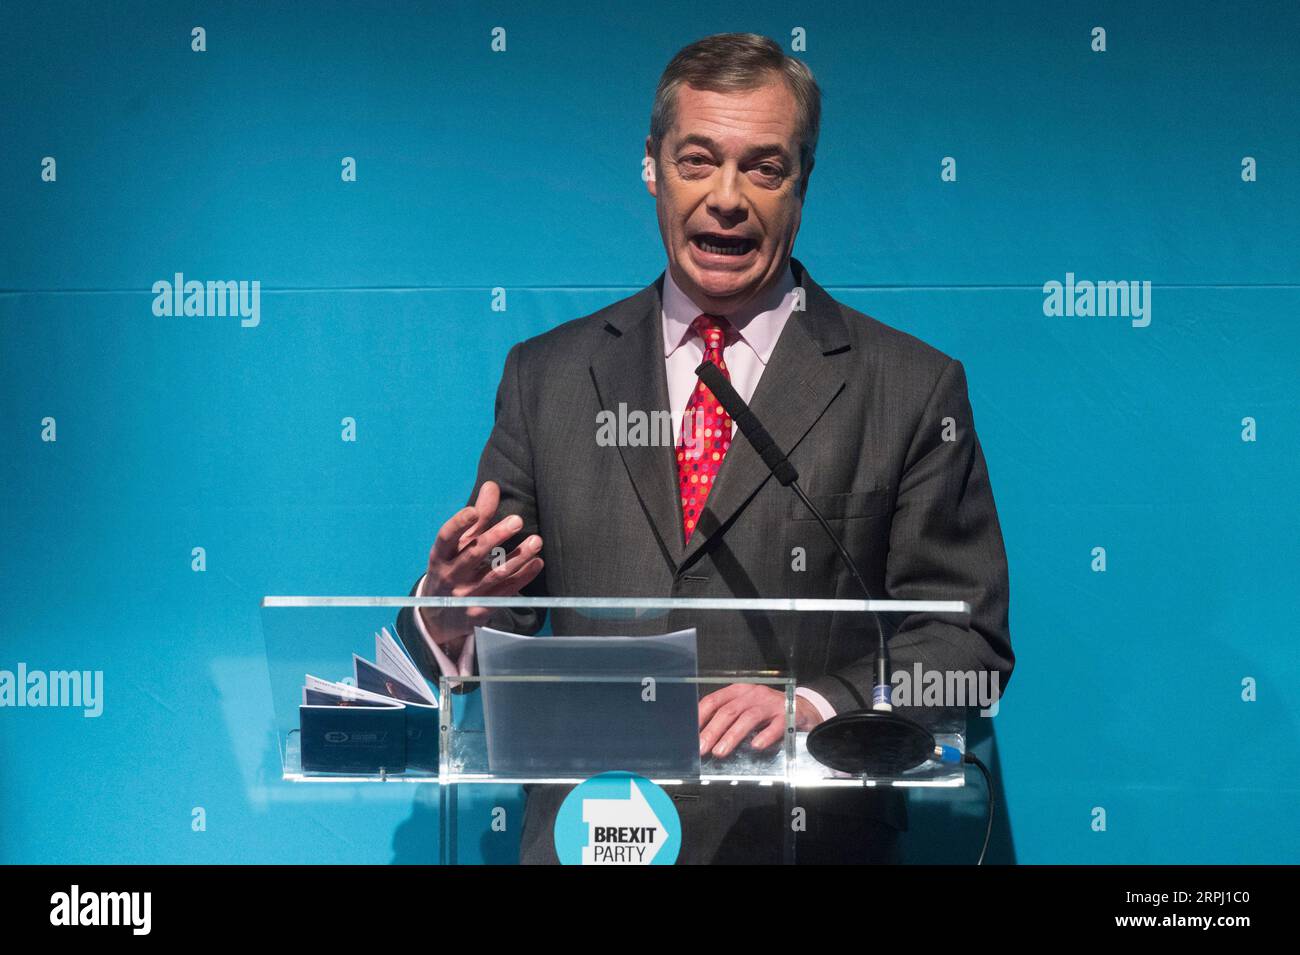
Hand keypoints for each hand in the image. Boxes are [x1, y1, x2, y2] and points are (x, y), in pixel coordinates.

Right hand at [417, 480, 543, 656]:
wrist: (439, 615)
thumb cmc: (452, 567)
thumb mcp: (458, 545)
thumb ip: (477, 517)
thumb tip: (492, 485)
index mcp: (440, 555)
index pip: (446, 537)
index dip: (458, 524)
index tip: (474, 511)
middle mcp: (450, 575)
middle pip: (474, 554)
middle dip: (496, 537)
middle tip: (517, 520)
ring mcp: (465, 595)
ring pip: (494, 574)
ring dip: (518, 558)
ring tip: (537, 541)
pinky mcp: (480, 611)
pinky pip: (505, 592)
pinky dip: (523, 577)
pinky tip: (537, 562)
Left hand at [696, 684, 825, 758]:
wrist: (803, 708)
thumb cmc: (769, 711)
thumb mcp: (746, 708)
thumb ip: (728, 718)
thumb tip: (703, 737)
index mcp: (739, 692)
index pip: (714, 700)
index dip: (701, 716)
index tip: (691, 733)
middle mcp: (753, 695)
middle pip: (728, 711)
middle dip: (713, 730)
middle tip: (702, 747)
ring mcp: (770, 704)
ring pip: (748, 718)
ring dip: (732, 735)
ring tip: (720, 751)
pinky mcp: (788, 716)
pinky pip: (775, 726)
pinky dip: (765, 736)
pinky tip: (756, 746)